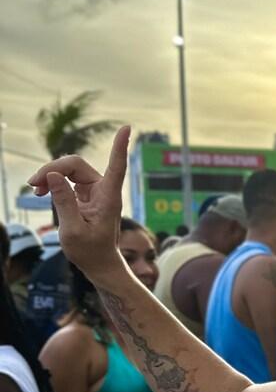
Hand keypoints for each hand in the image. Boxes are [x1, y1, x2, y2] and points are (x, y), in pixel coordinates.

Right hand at [29, 127, 130, 281]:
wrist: (98, 263)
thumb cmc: (90, 251)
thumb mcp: (72, 230)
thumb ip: (63, 202)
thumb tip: (52, 175)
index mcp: (108, 197)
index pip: (116, 166)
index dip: (119, 147)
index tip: (127, 128)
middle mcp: (103, 189)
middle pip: (76, 164)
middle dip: (53, 168)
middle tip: (32, 184)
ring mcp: (94, 190)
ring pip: (69, 170)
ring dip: (50, 175)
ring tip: (33, 188)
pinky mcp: (85, 194)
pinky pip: (67, 179)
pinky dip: (52, 182)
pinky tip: (40, 190)